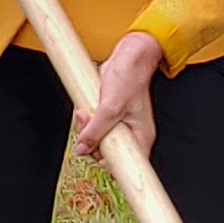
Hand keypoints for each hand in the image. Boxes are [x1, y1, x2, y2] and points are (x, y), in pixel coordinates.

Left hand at [72, 31, 165, 160]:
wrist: (127, 58)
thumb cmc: (130, 78)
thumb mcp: (110, 107)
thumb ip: (96, 131)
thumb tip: (82, 148)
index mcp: (141, 137)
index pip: (125, 164)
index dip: (108, 162)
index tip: (96, 154)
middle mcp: (131, 134)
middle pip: (106, 153)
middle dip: (92, 140)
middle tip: (88, 122)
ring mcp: (119, 126)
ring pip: (97, 140)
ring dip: (86, 128)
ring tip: (87, 111)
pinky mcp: (109, 118)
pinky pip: (94, 127)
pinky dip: (87, 120)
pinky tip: (87, 109)